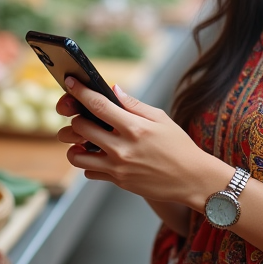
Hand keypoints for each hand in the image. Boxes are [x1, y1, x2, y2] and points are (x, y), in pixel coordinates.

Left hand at [56, 78, 227, 207]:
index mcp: (135, 127)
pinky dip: (89, 163)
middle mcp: (122, 148)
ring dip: (75, 144)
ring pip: (76, 155)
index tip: (70, 81)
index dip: (80, 91)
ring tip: (85, 139)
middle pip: (81, 127)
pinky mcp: (118, 181)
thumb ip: (134, 105)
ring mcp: (118, 167)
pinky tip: (99, 155)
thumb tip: (114, 90)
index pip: (98, 105)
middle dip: (76, 117)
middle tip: (82, 114)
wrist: (192, 179)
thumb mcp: (161, 119)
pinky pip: (89, 172)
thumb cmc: (179, 147)